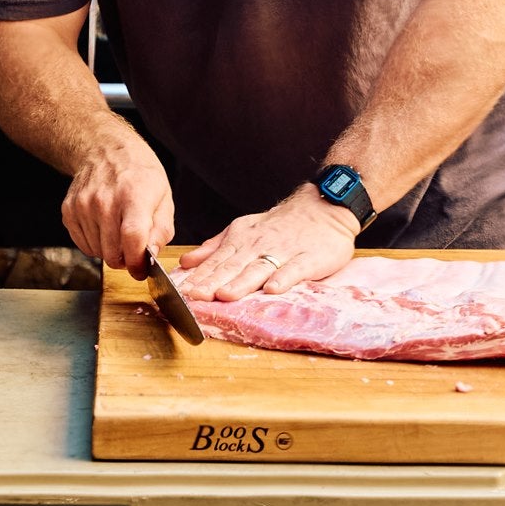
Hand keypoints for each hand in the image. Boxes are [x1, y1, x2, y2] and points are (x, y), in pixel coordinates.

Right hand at [61, 126, 174, 278]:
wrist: (106, 150)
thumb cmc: (139, 175)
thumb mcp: (163, 197)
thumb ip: (161, 230)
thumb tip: (151, 255)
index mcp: (133, 196)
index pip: (132, 237)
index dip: (137, 261)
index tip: (141, 270)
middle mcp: (105, 200)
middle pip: (112, 252)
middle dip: (125, 261)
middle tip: (132, 251)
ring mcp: (83, 205)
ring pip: (97, 252)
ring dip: (109, 251)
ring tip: (118, 230)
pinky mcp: (69, 210)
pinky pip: (83, 245)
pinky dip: (95, 244)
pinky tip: (103, 227)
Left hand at [176, 186, 357, 300]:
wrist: (322, 208)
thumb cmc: (280, 225)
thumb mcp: (243, 229)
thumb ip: (215, 247)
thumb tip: (186, 262)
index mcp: (242, 240)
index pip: (217, 261)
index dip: (199, 277)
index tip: (181, 291)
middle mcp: (259, 246)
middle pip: (234, 266)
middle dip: (213, 282)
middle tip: (195, 297)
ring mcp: (284, 252)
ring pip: (260, 269)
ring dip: (241, 283)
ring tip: (225, 295)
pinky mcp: (309, 258)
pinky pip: (295, 269)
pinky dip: (283, 278)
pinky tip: (273, 289)